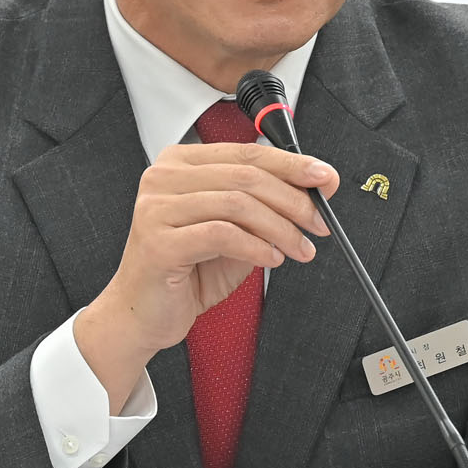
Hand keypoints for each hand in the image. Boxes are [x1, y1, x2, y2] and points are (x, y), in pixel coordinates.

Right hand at [76, 142, 338, 409]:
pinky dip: (256, 247)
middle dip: (293, 200)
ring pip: (238, 204)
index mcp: (181, 163)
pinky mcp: (158, 241)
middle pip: (246, 175)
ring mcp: (156, 207)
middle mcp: (163, 177)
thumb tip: (314, 184)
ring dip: (281, 228)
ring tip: (300, 248)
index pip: (246, 153)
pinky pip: (222, 234)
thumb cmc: (188, 271)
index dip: (292, 164)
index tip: (325, 178)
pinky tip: (271, 258)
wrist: (143, 314)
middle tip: (319, 223)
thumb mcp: (235, 230)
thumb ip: (265, 205)